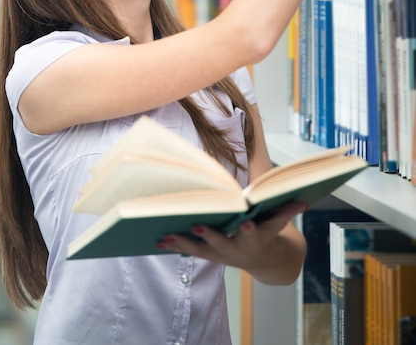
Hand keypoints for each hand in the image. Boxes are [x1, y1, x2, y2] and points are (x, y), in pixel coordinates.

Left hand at [156, 200, 307, 285]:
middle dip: (211, 236)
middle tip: (198, 227)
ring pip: (202, 250)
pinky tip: (158, 239)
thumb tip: (302, 199)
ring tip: (168, 234)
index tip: (245, 223)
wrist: (264, 260)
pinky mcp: (210, 255)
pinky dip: (175, 245)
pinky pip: (191, 251)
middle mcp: (238, 249)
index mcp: (257, 237)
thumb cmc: (268, 231)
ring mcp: (222, 254)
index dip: (250, 229)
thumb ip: (286, 209)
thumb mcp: (278, 221)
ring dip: (184, 243)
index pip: (256, 232)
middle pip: (224, 243)